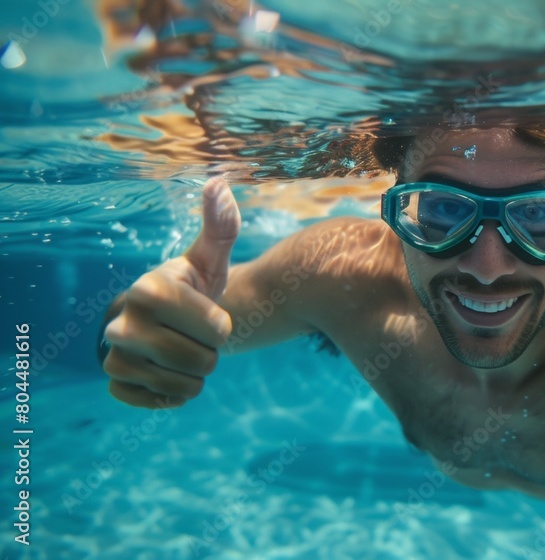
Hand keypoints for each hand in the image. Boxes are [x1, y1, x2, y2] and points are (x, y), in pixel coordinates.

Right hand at [102, 177, 240, 407]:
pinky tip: (168, 373)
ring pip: (183, 386)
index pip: (217, 329)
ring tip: (184, 352)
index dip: (223, 326)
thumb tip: (218, 184)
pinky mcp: (115, 383)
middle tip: (195, 336)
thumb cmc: (195, 285)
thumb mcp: (211, 257)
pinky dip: (172, 394)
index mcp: (148, 288)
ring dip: (195, 376)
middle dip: (211, 353)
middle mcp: (122, 323)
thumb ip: (221, 224)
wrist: (164, 320)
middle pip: (201, 361)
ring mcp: (115, 355)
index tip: (209, 312)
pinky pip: (158, 401)